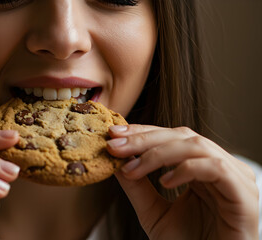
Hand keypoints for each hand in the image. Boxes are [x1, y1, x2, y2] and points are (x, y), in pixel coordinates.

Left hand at [107, 124, 257, 239]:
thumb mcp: (153, 212)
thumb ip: (137, 187)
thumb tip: (115, 162)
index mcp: (200, 167)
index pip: (170, 137)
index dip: (142, 132)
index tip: (113, 134)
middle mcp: (220, 167)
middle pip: (182, 136)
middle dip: (144, 139)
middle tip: (115, 146)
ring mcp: (235, 178)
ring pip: (196, 146)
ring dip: (158, 154)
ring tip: (132, 168)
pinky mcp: (243, 195)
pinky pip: (216, 169)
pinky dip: (186, 169)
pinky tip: (164, 182)